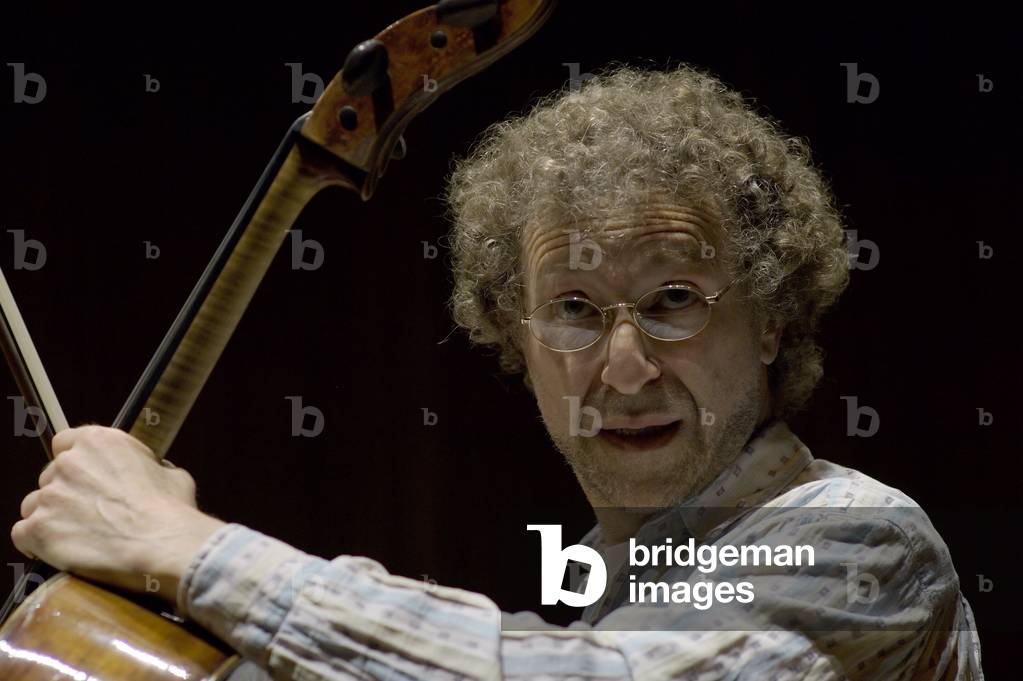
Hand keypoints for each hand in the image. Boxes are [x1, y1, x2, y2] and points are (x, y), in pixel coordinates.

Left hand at [10, 425, 226, 604]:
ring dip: (50, 516)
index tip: (85, 476)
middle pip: (50, 475)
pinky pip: (22, 533)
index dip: (75, 461)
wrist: (161, 544)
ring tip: (76, 534)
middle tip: (90, 512)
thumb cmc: (170, 511)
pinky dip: (35, 542)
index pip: (65, 442)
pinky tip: (57, 549)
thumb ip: (147, 467)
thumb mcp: (170, 473)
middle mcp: (68, 463)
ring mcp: (50, 496)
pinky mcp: (38, 529)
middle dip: (66, 492)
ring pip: (34, 503)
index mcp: (99, 441)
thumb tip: (148, 474)